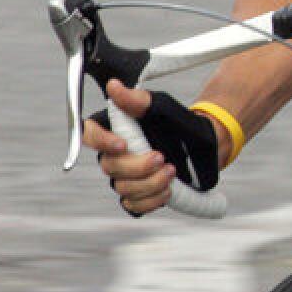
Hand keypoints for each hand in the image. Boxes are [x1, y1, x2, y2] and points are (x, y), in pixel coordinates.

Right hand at [83, 80, 219, 215]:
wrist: (203, 145)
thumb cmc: (179, 123)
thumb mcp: (162, 107)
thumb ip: (138, 100)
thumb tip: (113, 86)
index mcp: (115, 130)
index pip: (89, 134)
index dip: (100, 141)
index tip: (123, 144)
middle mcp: (114, 155)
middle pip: (110, 166)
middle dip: (137, 165)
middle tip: (161, 157)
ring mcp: (124, 177)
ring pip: (123, 188)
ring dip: (150, 183)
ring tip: (171, 171)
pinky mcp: (136, 196)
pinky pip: (133, 206)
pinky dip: (151, 200)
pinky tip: (168, 191)